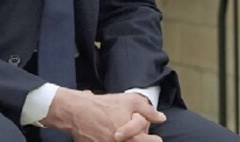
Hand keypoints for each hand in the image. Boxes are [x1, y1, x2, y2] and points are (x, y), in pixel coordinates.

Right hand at [42, 88, 166, 141]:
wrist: (77, 112)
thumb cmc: (105, 105)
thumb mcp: (131, 102)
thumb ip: (149, 111)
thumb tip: (162, 118)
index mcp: (133, 138)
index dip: (154, 139)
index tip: (154, 137)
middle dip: (139, 139)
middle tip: (137, 133)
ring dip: (127, 140)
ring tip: (122, 131)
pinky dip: (112, 140)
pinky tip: (110, 133)